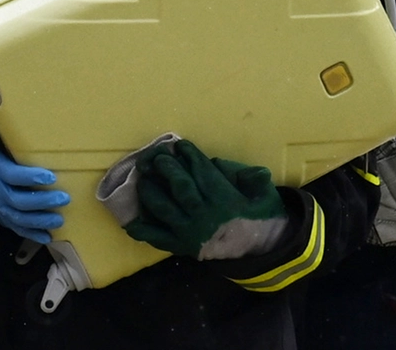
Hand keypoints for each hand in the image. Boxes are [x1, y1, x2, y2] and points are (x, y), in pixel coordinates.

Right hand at [0, 111, 68, 243]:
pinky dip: (33, 234)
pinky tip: (49, 237)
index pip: (13, 176)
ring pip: (20, 218)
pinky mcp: (5, 218)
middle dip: (42, 202)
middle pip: (19, 201)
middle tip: (64, 198)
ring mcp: (1, 208)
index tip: (50, 177)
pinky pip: (18, 229)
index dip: (30, 178)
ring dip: (40, 221)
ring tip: (60, 219)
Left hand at [123, 139, 287, 259]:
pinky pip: (158, 238)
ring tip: (142, 178)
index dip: (190, 156)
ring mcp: (190, 232)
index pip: (203, 173)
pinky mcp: (182, 246)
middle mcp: (204, 215)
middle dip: (167, 169)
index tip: (180, 145)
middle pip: (181, 188)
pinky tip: (130, 221)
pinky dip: (143, 230)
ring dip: (151, 192)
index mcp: (225, 200)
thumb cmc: (259, 217)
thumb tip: (228, 165)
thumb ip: (254, 178)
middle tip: (157, 157)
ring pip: (164, 209)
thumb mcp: (265, 194)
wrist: (257, 251)